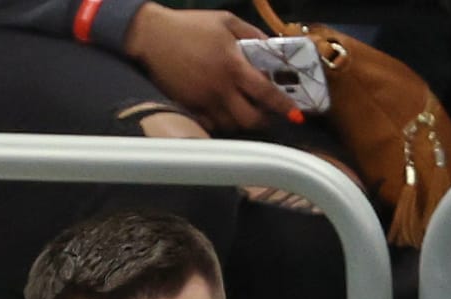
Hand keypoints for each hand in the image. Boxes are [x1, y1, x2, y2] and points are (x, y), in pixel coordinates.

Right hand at [126, 4, 286, 130]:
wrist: (154, 38)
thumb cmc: (192, 26)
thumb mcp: (227, 21)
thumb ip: (252, 34)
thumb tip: (272, 47)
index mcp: (234, 65)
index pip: (265, 92)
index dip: (283, 106)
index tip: (295, 115)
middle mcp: (220, 89)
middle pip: (249, 119)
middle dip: (263, 120)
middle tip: (268, 113)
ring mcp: (204, 102)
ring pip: (231, 126)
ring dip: (243, 122)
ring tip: (246, 109)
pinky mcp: (190, 108)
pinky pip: (212, 125)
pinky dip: (223, 122)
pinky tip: (225, 112)